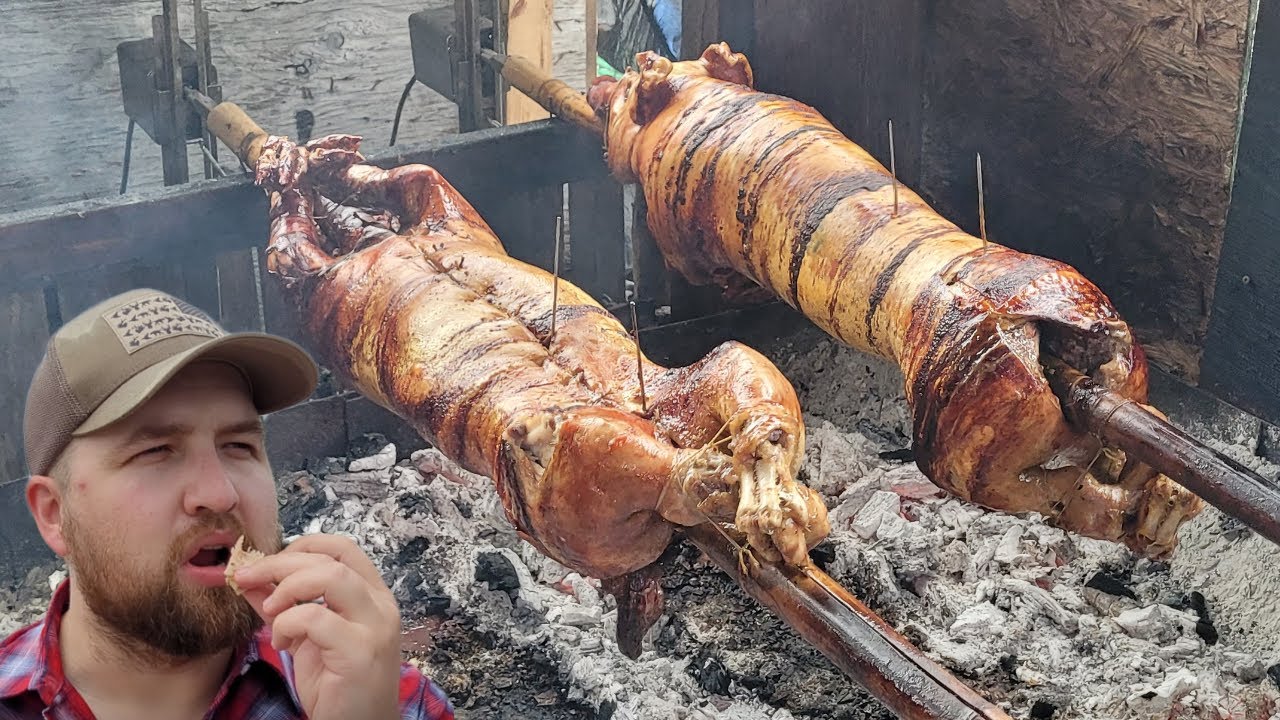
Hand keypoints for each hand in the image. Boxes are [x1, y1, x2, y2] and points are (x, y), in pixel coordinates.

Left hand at [232, 534, 402, 719]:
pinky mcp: (360, 652)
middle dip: (280, 564)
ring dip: (288, 587)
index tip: (268, 563)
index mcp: (372, 596)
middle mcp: (380, 605)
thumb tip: (249, 578)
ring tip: (271, 611)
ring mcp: (375, 627)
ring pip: (331, 576)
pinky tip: (283, 643)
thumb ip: (281, 606)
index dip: (302, 546)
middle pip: (331, 558)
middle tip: (248, 578)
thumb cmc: (337, 687)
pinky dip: (288, 623)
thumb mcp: (305, 639)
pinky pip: (315, 618)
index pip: (342, 548)